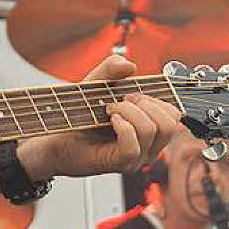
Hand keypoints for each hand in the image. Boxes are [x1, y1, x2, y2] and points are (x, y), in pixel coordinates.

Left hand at [19, 54, 180, 179]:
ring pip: (152, 131)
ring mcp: (137, 157)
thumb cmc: (78, 116)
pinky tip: (110, 120)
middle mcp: (148, 145)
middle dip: (143, 103)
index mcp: (150, 128)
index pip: (174, 114)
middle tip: (118, 102)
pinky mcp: (120, 164)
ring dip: (128, 112)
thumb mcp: (95, 85)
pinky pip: (133, 147)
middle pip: (170, 123)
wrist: (55, 137)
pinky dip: (122, 127)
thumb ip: (110, 70)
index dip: (154, 98)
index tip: (130, 93)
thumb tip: (130, 65)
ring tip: (109, 110)